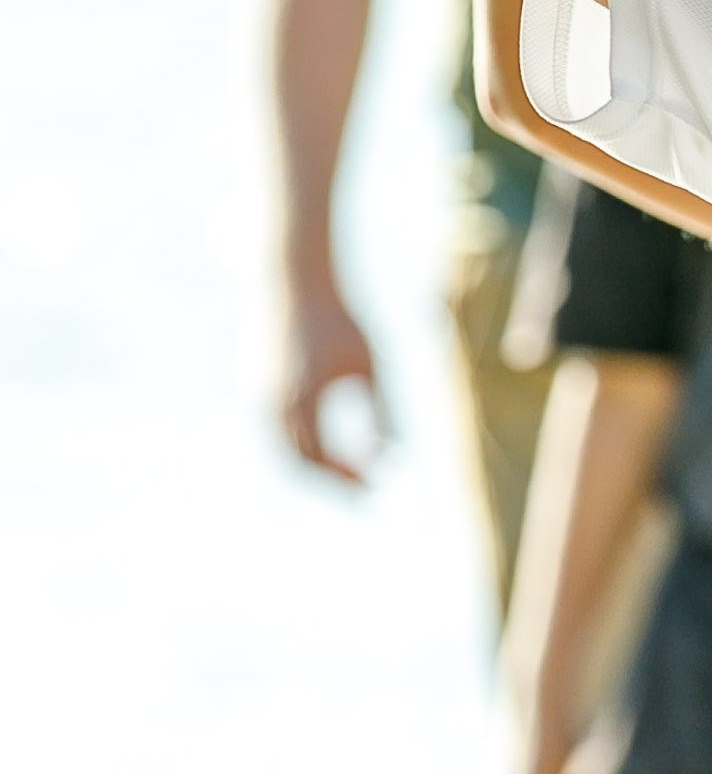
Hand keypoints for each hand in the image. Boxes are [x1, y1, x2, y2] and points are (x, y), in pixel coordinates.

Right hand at [275, 282, 385, 483]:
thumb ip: (382, 408)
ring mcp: (259, 395)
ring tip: (349, 475)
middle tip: (364, 494)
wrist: (291, 279)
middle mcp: (274, 402)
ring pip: (284, 448)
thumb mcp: (369, 362)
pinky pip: (276, 430)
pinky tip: (328, 448)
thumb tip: (396, 452)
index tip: (377, 490)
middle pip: (299, 461)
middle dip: (331, 482)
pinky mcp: (255, 386)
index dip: (348, 479)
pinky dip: (301, 446)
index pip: (322, 457)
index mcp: (303, 396)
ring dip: (315, 467)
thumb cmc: (337, 317)